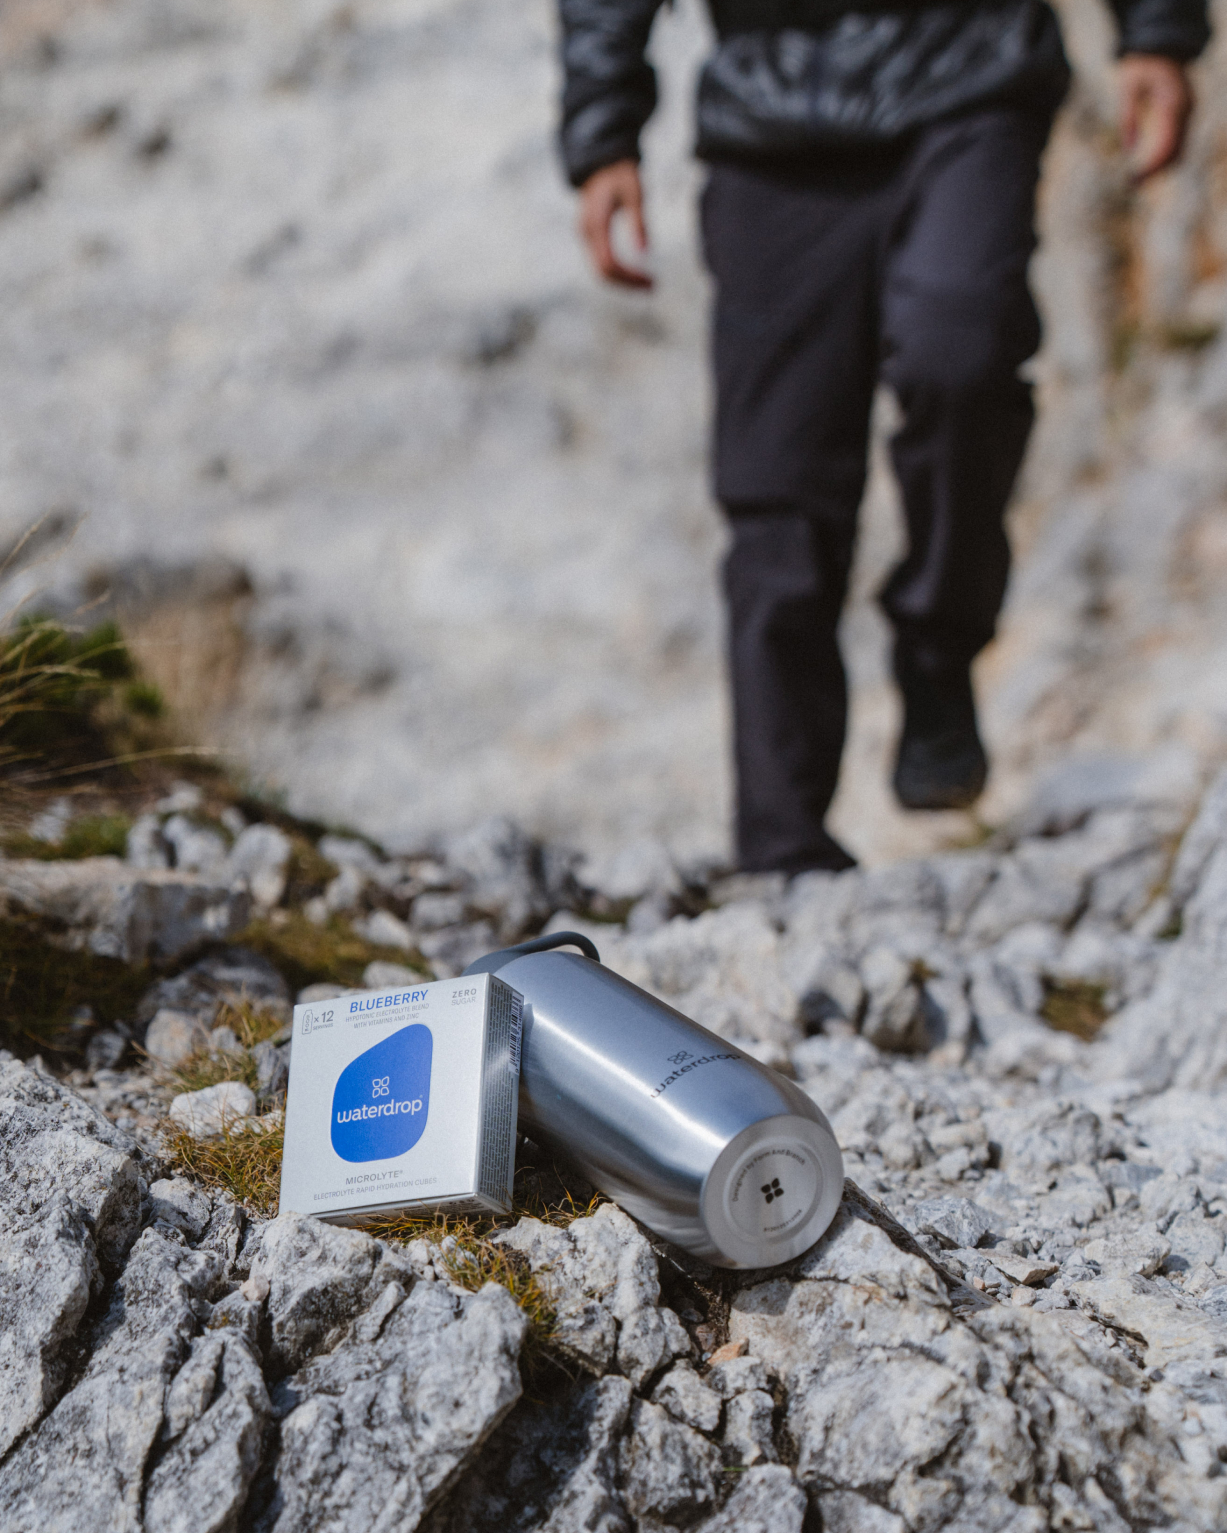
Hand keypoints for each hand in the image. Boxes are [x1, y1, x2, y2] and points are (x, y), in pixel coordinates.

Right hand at [579, 159, 651, 288]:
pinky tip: (634, 273)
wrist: (602, 160)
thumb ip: (639, 221)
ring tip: (647, 283)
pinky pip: (600, 262)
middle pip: (603, 273)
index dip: (630, 277)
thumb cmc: (621, 173)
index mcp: (596, 223)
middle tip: (653, 286)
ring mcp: (585, 236)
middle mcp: (586, 232)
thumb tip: (644, 252)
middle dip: (628, 283)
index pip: (609, 263)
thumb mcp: (635, 192)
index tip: (652, 281)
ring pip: (600, 271)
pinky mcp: (589, 237)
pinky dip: (618, 272)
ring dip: (623, 281)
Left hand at [1119, 55, 1192, 179]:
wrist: (1160, 46)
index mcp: (1174, 102)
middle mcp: (1187, 109)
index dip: (1151, 166)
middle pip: (1176, 152)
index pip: (1167, 144)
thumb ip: (1128, 116)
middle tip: (1131, 186)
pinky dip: (1164, 158)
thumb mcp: (1128, 87)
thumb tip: (1129, 150)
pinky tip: (1146, 169)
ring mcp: (1189, 112)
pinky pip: (1179, 143)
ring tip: (1136, 181)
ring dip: (1160, 169)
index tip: (1132, 180)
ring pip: (1180, 150)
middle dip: (1155, 172)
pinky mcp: (1185, 115)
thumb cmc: (1141, 64)